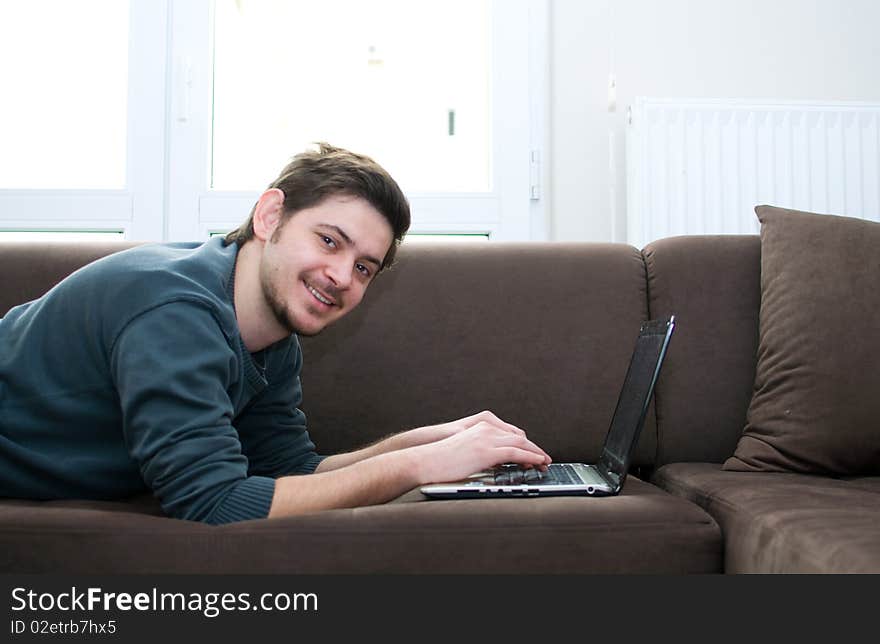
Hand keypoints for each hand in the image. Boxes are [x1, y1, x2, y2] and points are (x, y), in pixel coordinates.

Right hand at [411, 418, 551, 483]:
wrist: (426, 460)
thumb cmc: (441, 460)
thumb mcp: (466, 450)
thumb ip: (483, 452)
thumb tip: (498, 463)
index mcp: (481, 426)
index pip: (510, 433)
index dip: (525, 444)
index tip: (533, 453)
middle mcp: (486, 428)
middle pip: (519, 436)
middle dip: (534, 448)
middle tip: (544, 458)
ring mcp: (487, 438)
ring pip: (521, 443)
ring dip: (536, 453)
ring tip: (544, 462)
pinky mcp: (486, 451)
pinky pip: (515, 452)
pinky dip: (530, 457)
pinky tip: (537, 462)